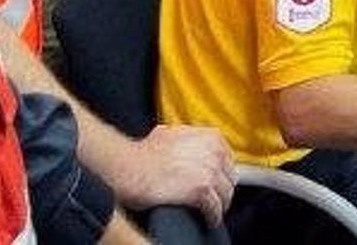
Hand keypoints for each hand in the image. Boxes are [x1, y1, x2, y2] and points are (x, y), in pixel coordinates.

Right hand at [108, 124, 235, 224]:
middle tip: (213, 199)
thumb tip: (188, 142)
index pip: (227, 160)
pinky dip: (213, 217)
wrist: (128, 167)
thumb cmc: (141, 154)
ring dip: (219, 205)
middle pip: (229, 177)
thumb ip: (186, 138)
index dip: (221, 174)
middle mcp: (214, 151)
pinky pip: (215, 208)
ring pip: (225, 194)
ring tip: (211, 212)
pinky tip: (209, 221)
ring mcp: (210, 170)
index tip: (216, 183)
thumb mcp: (170, 134)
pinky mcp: (202, 190)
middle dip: (221, 189)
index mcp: (210, 137)